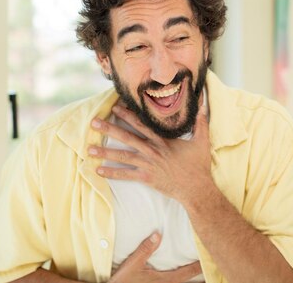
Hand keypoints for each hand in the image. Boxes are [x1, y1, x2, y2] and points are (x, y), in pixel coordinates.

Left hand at [88, 103, 213, 202]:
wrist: (196, 188)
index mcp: (163, 139)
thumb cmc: (198, 165)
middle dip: (109, 129)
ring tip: (89, 149)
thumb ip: (200, 120)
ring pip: (123, 156)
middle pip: (127, 137)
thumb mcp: (202, 140)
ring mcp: (148, 164)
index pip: (142, 123)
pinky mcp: (146, 178)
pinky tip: (99, 171)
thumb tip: (203, 102)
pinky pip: (126, 175)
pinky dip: (112, 173)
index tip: (115, 106)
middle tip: (93, 123)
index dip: (128, 114)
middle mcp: (152, 150)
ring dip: (105, 152)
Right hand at [108, 232, 201, 282]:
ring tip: (198, 271)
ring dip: (189, 278)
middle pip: (188, 282)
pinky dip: (180, 280)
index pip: (187, 273)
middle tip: (209, 263)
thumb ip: (145, 249)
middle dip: (199, 274)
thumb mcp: (133, 264)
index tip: (210, 257)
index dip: (199, 266)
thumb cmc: (124, 281)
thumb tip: (159, 234)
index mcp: (165, 281)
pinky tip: (177, 274)